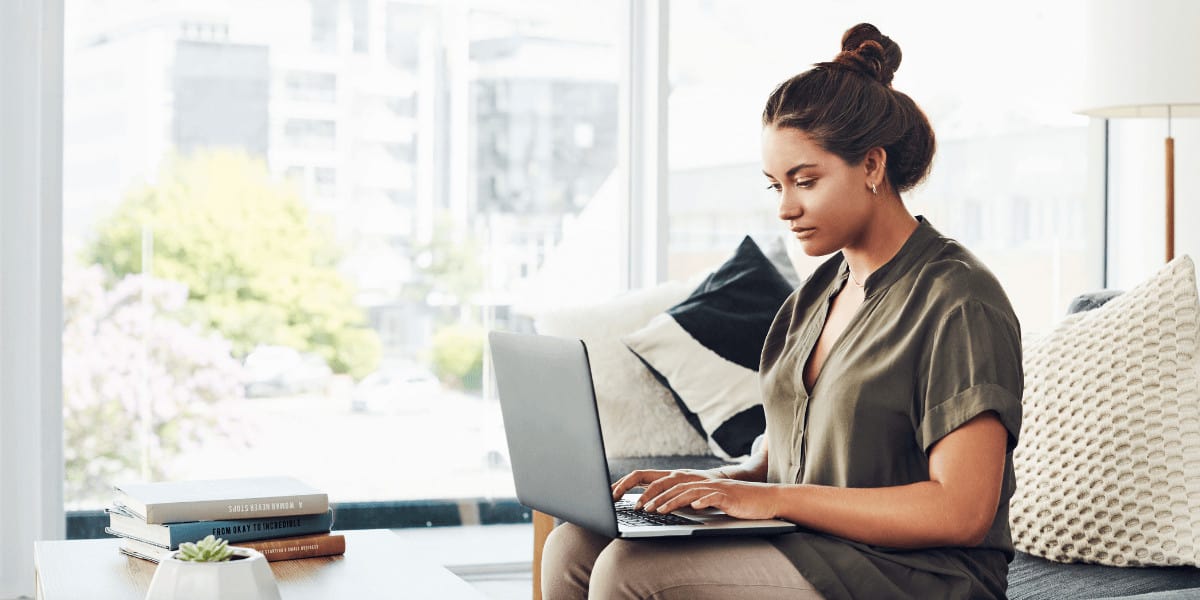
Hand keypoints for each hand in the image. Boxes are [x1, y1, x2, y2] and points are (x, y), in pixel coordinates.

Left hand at [641, 479, 781, 520]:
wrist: (764, 499)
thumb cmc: (738, 503)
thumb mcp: (713, 502)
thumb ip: (696, 503)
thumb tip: (676, 508)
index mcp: (699, 484)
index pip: (671, 486)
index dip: (654, 493)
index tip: (639, 504)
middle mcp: (704, 483)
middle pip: (675, 488)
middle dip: (656, 498)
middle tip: (641, 509)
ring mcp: (716, 489)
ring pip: (689, 492)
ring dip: (672, 501)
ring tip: (659, 510)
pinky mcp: (728, 496)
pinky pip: (713, 497)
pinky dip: (702, 501)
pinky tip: (694, 507)